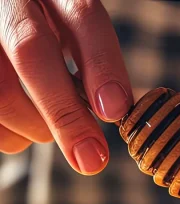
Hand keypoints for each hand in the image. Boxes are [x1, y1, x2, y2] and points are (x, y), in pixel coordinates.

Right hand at [0, 0, 132, 173]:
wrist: (5, 20)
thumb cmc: (45, 33)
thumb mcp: (71, 35)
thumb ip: (92, 63)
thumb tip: (112, 111)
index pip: (81, 14)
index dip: (101, 64)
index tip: (114, 110)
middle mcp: (9, 3)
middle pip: (31, 52)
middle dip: (65, 113)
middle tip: (91, 158)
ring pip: (2, 90)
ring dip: (36, 127)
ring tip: (48, 129)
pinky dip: (13, 136)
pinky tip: (23, 127)